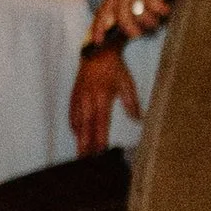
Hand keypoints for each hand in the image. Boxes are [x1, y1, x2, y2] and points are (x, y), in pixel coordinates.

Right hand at [70, 41, 139, 156]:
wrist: (97, 51)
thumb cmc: (114, 68)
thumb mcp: (126, 82)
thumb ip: (131, 102)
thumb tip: (137, 119)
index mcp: (102, 97)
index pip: (100, 123)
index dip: (99, 138)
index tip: (100, 151)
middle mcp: (88, 99)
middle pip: (86, 126)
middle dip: (86, 143)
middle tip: (85, 158)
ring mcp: (79, 97)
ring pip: (78, 121)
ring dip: (79, 137)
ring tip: (80, 151)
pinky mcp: (74, 94)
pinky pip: (72, 113)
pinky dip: (74, 125)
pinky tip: (76, 133)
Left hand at [97, 0, 196, 39]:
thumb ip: (130, 0)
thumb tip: (131, 21)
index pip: (102, 12)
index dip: (98, 28)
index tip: (98, 42)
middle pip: (122, 20)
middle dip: (132, 30)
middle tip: (141, 34)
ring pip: (140, 17)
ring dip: (151, 21)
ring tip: (159, 18)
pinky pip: (155, 9)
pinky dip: (163, 11)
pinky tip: (168, 8)